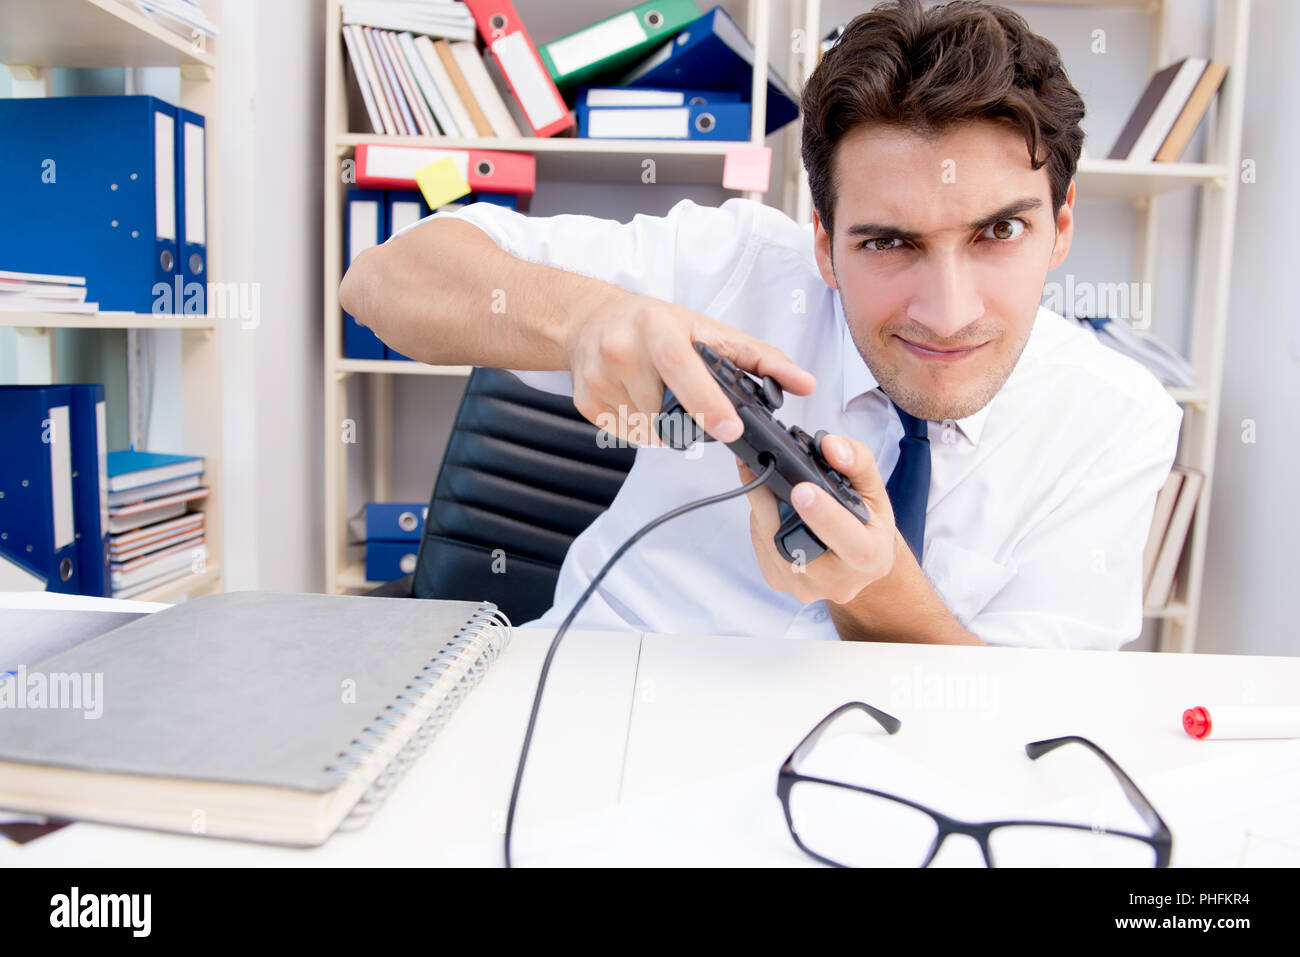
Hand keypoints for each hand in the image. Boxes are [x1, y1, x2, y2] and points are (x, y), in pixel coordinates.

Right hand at [565, 289, 815, 445]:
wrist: (591, 320)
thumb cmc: (655, 324)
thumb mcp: (707, 330)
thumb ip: (759, 359)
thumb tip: (804, 382)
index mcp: (657, 327)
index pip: (683, 369)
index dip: (708, 402)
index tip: (730, 429)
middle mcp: (622, 350)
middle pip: (668, 411)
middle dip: (687, 415)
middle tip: (687, 394)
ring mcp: (599, 378)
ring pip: (649, 429)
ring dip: (664, 423)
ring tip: (658, 391)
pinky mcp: (585, 402)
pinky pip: (628, 434)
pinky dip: (641, 426)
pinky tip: (637, 398)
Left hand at [737, 432, 896, 604]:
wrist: (858, 561)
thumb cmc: (868, 524)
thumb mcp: (875, 490)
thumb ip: (858, 461)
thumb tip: (829, 445)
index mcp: (870, 557)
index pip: (846, 537)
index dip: (822, 514)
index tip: (801, 489)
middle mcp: (837, 581)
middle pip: (794, 540)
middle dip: (771, 501)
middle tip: (756, 465)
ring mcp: (804, 587)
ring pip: (770, 539)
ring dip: (763, 506)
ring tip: (768, 480)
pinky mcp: (779, 583)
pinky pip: (760, 546)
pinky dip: (760, 521)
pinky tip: (772, 508)